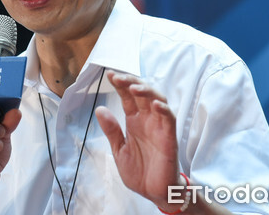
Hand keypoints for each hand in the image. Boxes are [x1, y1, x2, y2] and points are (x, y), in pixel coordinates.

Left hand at [95, 71, 181, 210]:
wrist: (154, 193)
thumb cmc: (140, 172)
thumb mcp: (119, 150)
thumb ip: (112, 130)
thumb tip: (99, 109)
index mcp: (134, 121)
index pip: (128, 97)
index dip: (120, 84)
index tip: (110, 74)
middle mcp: (147, 120)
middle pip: (142, 93)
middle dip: (130, 82)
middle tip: (118, 77)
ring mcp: (159, 127)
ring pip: (157, 100)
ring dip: (146, 91)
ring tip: (133, 87)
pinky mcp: (169, 138)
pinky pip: (169, 119)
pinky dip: (164, 110)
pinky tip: (155, 104)